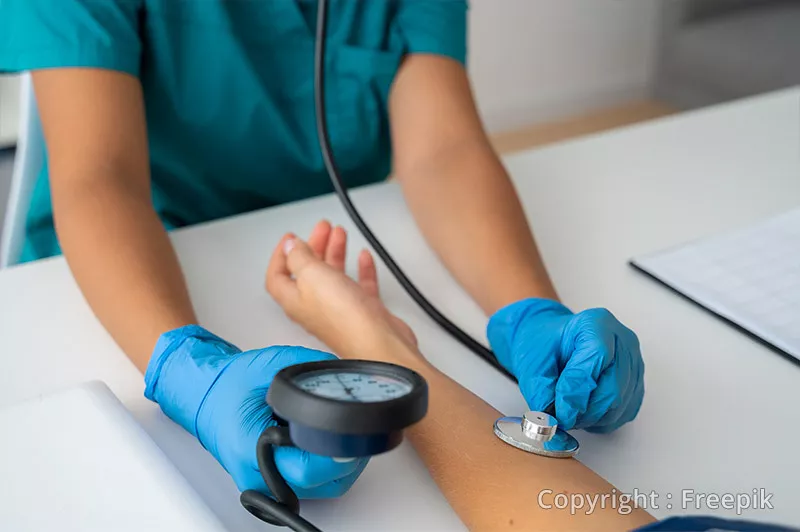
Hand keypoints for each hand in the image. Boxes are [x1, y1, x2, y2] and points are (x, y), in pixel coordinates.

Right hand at [145, 325, 367, 496]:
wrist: (203, 396)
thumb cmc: (229, 383)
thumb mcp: (271, 365)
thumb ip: (308, 368)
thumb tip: (344, 374)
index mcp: (252, 447)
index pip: (308, 467)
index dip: (339, 453)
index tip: (355, 436)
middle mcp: (257, 474)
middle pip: (323, 482)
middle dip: (348, 455)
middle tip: (357, 429)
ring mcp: (264, 484)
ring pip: (323, 488)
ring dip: (341, 464)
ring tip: (343, 434)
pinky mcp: (272, 484)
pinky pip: (312, 485)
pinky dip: (328, 468)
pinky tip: (328, 444)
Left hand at [265, 220, 417, 359]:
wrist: (378, 341)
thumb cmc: (344, 316)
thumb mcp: (312, 275)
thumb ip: (299, 258)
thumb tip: (290, 246)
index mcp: (295, 300)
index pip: (278, 276)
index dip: (280, 255)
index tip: (290, 238)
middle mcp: (315, 306)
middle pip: (308, 272)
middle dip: (313, 246)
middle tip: (322, 228)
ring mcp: (340, 309)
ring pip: (334, 276)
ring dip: (335, 252)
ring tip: (341, 233)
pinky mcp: (364, 311)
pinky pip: (360, 285)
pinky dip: (360, 269)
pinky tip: (363, 256)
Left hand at [487, 298, 643, 432]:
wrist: (554, 343)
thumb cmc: (546, 344)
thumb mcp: (533, 360)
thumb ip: (540, 387)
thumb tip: (550, 417)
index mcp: (596, 324)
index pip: (597, 358)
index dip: (577, 391)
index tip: (559, 412)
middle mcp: (622, 341)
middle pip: (612, 387)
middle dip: (583, 411)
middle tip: (561, 419)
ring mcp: (633, 363)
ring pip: (619, 405)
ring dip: (591, 419)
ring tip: (569, 414)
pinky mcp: (635, 385)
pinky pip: (624, 412)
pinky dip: (601, 421)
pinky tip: (583, 413)